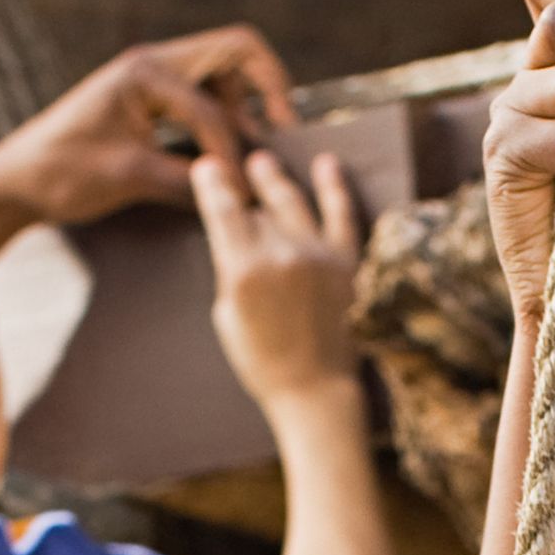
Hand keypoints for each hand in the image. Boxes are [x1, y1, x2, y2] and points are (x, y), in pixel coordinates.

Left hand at [0, 25, 298, 256]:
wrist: (16, 183)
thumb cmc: (62, 175)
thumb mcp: (129, 179)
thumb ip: (189, 183)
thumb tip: (243, 195)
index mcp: (145, 72)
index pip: (213, 105)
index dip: (231, 152)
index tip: (239, 194)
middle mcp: (153, 63)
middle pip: (235, 50)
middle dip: (266, 87)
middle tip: (284, 129)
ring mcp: (151, 78)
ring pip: (223, 72)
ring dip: (245, 104)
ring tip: (254, 149)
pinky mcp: (149, 100)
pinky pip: (203, 96)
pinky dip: (223, 118)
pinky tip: (225, 155)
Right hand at [195, 145, 362, 407]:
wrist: (316, 391)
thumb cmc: (264, 363)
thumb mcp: (228, 318)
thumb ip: (231, 272)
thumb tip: (235, 239)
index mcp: (243, 270)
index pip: (223, 211)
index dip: (212, 184)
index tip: (207, 167)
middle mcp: (280, 254)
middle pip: (257, 208)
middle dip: (241, 185)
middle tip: (231, 165)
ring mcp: (317, 254)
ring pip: (292, 203)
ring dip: (275, 180)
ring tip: (263, 163)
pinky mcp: (347, 261)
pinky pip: (341, 213)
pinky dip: (334, 186)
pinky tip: (327, 164)